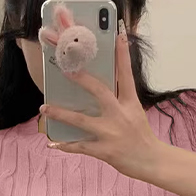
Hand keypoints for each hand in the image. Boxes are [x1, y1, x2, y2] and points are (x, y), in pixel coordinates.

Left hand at [40, 21, 163, 179]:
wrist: (152, 162)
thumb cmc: (142, 136)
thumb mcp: (135, 112)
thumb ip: (121, 98)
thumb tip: (102, 86)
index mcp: (130, 103)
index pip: (126, 74)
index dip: (123, 54)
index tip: (119, 34)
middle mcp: (120, 115)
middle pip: (99, 91)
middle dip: (81, 79)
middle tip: (64, 70)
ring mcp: (111, 133)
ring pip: (81, 120)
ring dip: (60, 114)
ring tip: (43, 108)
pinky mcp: (105, 151)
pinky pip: (80, 146)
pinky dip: (65, 145)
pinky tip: (52, 143)